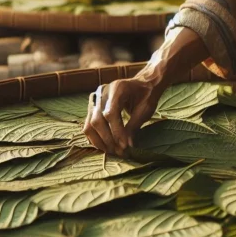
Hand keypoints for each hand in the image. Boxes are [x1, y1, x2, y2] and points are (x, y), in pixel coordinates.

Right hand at [82, 27, 208, 156]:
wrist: (143, 84)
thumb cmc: (146, 95)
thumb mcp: (145, 109)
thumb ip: (134, 126)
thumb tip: (127, 146)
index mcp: (117, 88)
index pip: (110, 113)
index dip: (116, 132)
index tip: (125, 146)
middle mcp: (102, 91)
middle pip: (97, 120)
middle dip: (108, 139)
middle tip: (119, 152)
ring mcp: (96, 98)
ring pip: (90, 124)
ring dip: (100, 141)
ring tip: (113, 151)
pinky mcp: (93, 106)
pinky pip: (89, 124)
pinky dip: (96, 137)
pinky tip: (106, 146)